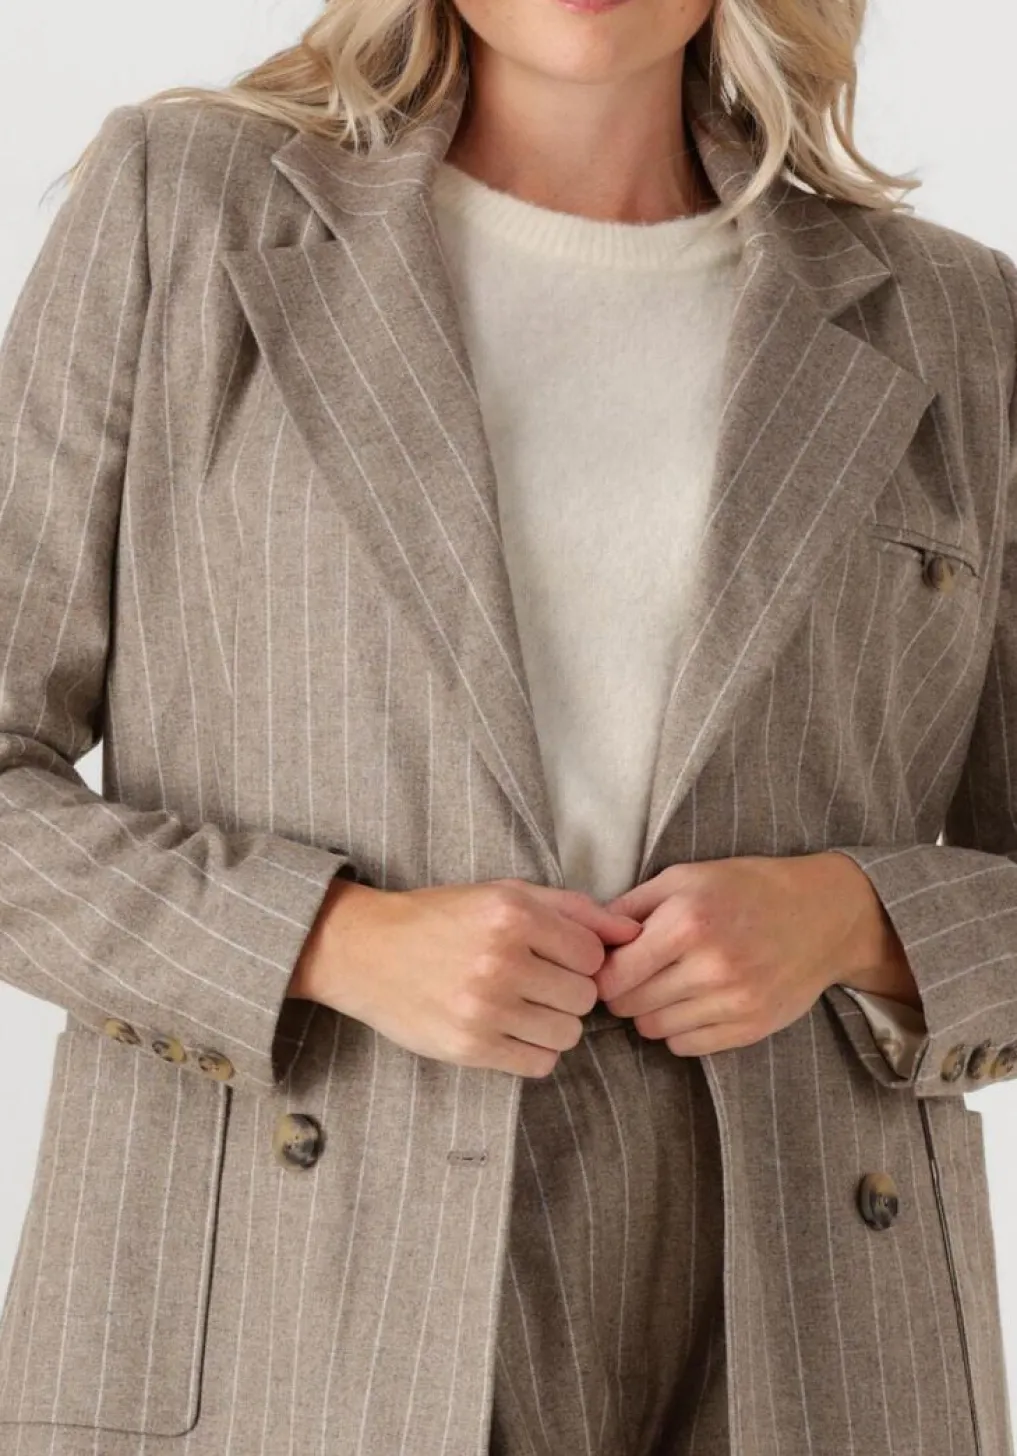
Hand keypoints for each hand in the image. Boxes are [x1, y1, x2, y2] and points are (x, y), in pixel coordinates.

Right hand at [288, 875, 642, 1078]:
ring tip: (522, 1006)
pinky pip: (539, 1064)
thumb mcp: (506, 894)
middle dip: (568, 992)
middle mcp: (500, 960)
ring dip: (553, 1023)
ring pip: (567, 1034)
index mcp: (512, 914)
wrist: (366, 950)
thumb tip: (634, 933)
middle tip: (537, 982)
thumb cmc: (443, 918)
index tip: (554, 957)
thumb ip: (575, 910)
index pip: (593, 955)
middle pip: (584, 997)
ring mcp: (484, 1007)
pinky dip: (533, 1051)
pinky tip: (509, 1029)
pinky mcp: (469, 1047)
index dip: (580, 959)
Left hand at [595, 852, 919, 1057]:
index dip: (602, 971)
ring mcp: (734, 1002)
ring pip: (654, 1029)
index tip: (610, 963)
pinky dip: (679, 1029)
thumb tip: (587, 938)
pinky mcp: (751, 1028)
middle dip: (623, 992)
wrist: (823, 915)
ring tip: (667, 985)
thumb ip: (631, 906)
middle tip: (637, 974)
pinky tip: (692, 1003)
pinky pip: (686, 1047)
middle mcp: (710, 966)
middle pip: (628, 1006)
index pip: (612, 975)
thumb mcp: (684, 877)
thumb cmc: (745, 888)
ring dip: (650, 1011)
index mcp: (687, 922)